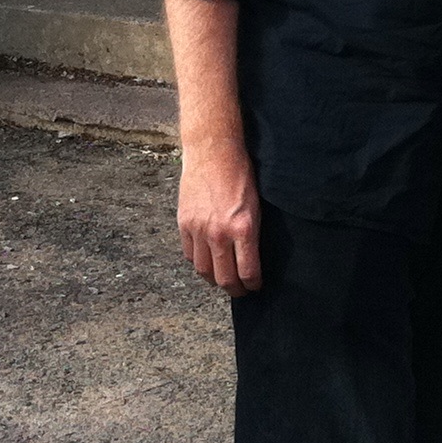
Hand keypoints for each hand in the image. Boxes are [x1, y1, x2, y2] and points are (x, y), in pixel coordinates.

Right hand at [178, 135, 262, 296]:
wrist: (213, 152)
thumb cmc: (240, 173)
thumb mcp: (257, 204)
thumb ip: (253, 233)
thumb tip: (254, 257)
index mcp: (243, 228)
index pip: (248, 272)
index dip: (253, 285)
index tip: (255, 286)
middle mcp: (219, 233)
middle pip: (224, 278)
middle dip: (235, 290)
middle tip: (241, 291)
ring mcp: (199, 230)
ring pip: (204, 271)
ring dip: (214, 280)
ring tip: (222, 280)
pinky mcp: (184, 224)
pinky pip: (189, 255)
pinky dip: (198, 263)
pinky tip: (206, 262)